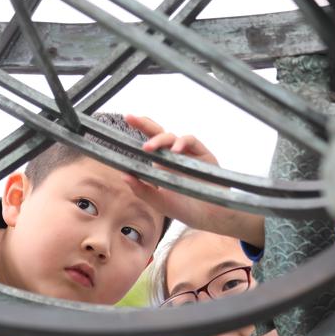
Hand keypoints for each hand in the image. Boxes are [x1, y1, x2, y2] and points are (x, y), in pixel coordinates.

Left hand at [124, 114, 264, 246]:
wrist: (210, 217)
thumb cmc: (184, 209)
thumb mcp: (159, 202)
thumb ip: (142, 190)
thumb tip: (124, 175)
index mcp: (162, 164)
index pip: (149, 143)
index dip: (138, 130)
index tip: (126, 118)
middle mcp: (174, 156)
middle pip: (158, 133)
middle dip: (144, 124)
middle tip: (131, 118)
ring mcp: (188, 154)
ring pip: (172, 136)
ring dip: (159, 139)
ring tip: (149, 148)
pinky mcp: (203, 154)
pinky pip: (191, 141)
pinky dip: (182, 142)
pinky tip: (175, 151)